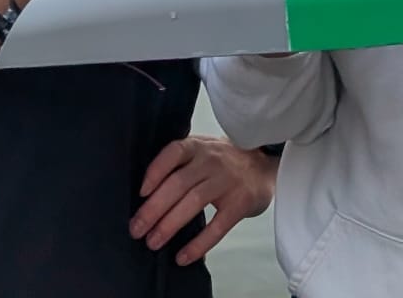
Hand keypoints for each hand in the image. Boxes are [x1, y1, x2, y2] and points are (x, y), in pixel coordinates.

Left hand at [131, 136, 276, 265]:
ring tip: (153, 242)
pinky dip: (199, 244)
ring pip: (194, 202)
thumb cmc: (224, 161)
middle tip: (136, 230)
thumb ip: (179, 163)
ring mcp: (228, 181)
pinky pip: (217, 226)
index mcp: (198, 147)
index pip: (173, 153)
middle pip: (178, 184)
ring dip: (169, 225)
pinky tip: (183, 256)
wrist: (266, 164)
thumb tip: (143, 195)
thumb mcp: (202, 150)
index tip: (140, 194)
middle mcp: (212, 160)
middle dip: (153, 209)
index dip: (155, 172)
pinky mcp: (241, 202)